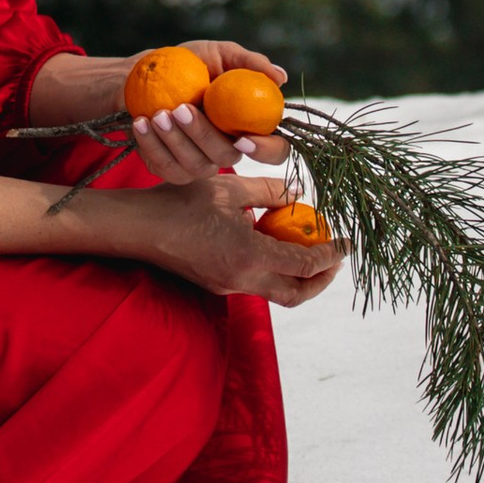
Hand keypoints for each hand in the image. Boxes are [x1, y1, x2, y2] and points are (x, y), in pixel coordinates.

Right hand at [140, 172, 342, 306]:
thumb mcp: (229, 188)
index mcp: (250, 255)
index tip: (345, 240)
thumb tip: (298, 194)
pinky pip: (257, 284)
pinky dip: (275, 271)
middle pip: (297, 294)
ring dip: (299, 277)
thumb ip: (268, 192)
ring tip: (308, 251)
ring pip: (278, 292)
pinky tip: (273, 246)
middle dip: (322, 280)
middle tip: (334, 258)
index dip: (331, 254)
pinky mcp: (217, 285)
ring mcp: (229, 286)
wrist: (138, 228)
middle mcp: (243, 279)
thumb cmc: (181, 202)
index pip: (305, 264)